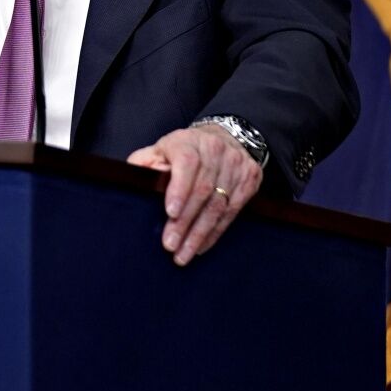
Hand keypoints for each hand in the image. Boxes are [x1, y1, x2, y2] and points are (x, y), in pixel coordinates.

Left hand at [127, 125, 261, 264]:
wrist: (221, 137)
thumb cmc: (182, 150)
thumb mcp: (158, 150)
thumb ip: (145, 164)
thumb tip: (140, 181)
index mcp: (188, 142)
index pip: (187, 164)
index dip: (179, 189)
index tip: (170, 213)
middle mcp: (215, 151)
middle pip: (202, 191)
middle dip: (185, 222)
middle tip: (171, 245)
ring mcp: (236, 165)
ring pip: (219, 205)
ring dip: (200, 233)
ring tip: (184, 254)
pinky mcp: (250, 179)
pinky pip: (233, 211)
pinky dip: (216, 231)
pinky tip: (202, 246)